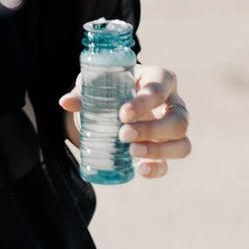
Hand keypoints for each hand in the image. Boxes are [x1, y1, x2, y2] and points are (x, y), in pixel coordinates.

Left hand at [58, 64, 191, 178]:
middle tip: (123, 134)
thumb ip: (84, 91)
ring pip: (183, 144)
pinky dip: (158, 168)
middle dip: (152, 129)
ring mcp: (173, 129)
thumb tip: (65, 102)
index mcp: (159, 78)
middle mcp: (173, 103)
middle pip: (179, 119)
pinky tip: (140, 169)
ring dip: (159, 150)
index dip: (145, 102)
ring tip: (131, 152)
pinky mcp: (167, 150)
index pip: (160, 87)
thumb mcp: (97, 82)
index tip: (122, 113)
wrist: (113, 102)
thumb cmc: (108, 85)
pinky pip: (170, 163)